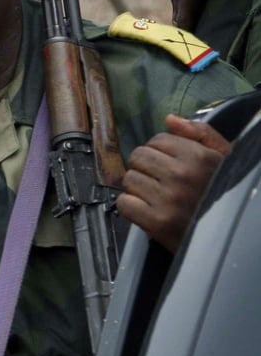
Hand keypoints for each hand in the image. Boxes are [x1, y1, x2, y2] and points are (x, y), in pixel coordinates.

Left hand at [119, 114, 230, 252]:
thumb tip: (170, 119)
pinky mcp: (157, 222)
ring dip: (137, 187)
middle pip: (138, 157)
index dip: (159, 150)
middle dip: (145, 167)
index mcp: (199, 157)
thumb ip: (200, 134)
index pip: (157, 140)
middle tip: (159, 180)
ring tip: (155, 196)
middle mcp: (182, 175)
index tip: (167, 163)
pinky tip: (147, 209)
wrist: (232, 237)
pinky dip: (130, 206)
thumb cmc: (224, 194)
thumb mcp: (225, 159)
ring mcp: (168, 200)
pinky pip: (124, 203)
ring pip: (129, 179)